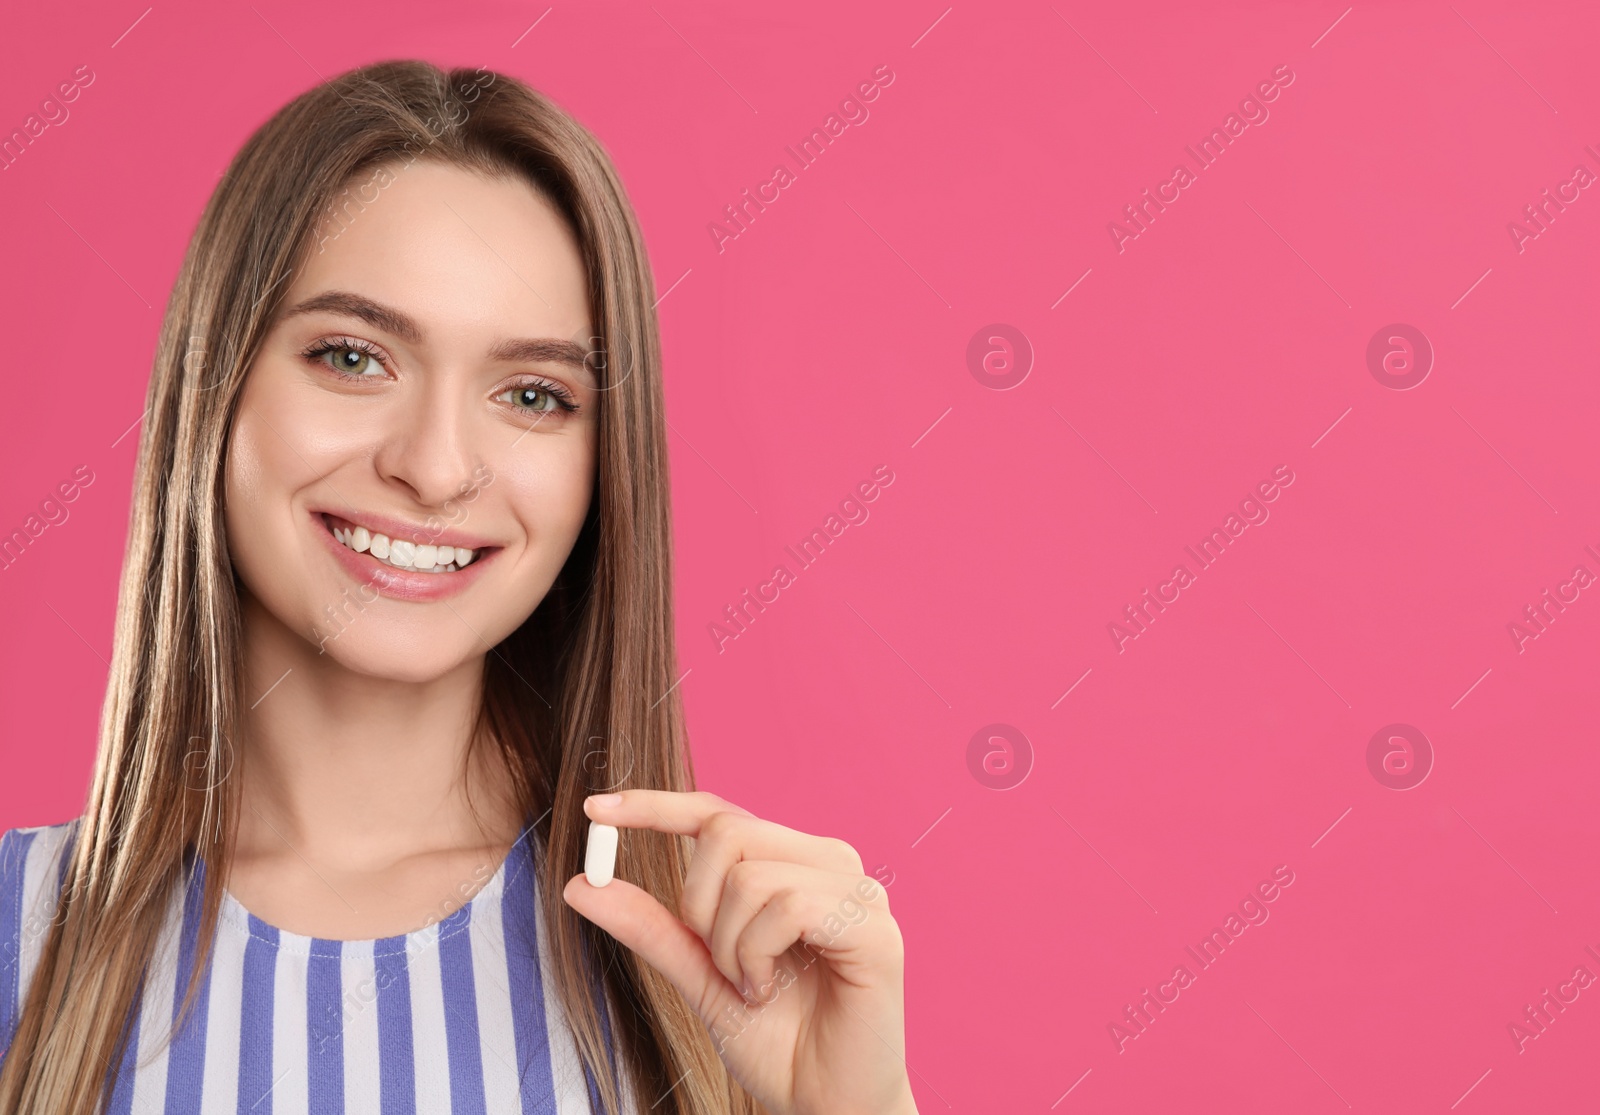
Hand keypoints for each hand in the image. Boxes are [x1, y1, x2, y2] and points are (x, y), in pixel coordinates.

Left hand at [562, 790, 916, 1114]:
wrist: (825, 1106)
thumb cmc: (779, 1043)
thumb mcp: (699, 977)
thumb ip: (652, 928)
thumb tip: (582, 884)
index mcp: (793, 863)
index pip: (719, 812)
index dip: (656, 805)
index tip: (594, 810)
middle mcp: (829, 862)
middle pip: (728, 831)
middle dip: (697, 904)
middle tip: (719, 965)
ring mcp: (858, 889)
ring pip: (751, 874)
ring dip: (728, 945)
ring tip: (752, 988)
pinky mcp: (874, 926)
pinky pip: (788, 905)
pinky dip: (758, 954)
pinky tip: (767, 990)